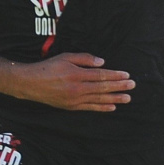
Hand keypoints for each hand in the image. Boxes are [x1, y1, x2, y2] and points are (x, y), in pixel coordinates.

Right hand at [10, 52, 134, 110]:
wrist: (30, 83)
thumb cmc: (48, 67)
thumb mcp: (65, 57)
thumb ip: (84, 59)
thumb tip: (102, 63)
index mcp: (76, 74)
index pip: (100, 75)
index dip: (114, 76)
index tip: (126, 75)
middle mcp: (77, 88)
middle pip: (102, 88)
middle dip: (119, 87)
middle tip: (132, 86)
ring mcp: (74, 99)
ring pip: (99, 99)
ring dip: (115, 98)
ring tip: (128, 98)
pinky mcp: (71, 107)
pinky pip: (90, 108)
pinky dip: (102, 108)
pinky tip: (113, 107)